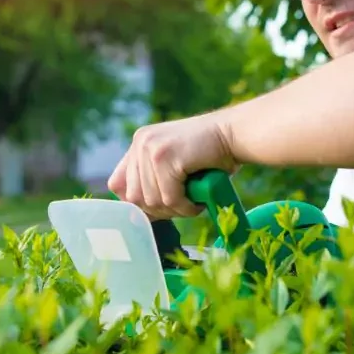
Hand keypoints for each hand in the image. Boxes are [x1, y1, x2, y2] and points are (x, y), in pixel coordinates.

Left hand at [106, 113, 236, 219]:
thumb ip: (153, 184)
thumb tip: (136, 219)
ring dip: (175, 210)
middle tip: (182, 207)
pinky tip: (198, 202)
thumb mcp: (173, 168)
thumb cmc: (210, 156)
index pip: (117, 185)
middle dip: (159, 210)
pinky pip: (169, 198)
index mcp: (139, 143)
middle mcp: (140, 142)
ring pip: (152, 200)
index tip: (160, 208)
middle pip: (133, 197)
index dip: (136, 203)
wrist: (235, 134)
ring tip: (193, 202)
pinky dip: (186, 207)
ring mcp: (150, 147)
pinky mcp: (166, 156)